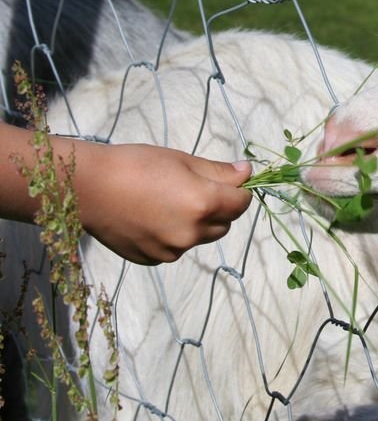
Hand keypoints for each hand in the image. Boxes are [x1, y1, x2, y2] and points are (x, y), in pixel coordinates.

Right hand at [72, 142, 252, 263]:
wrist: (86, 187)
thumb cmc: (136, 165)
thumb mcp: (182, 161)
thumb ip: (218, 172)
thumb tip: (247, 174)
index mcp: (203, 204)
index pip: (241, 204)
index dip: (240, 192)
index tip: (231, 182)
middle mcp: (191, 233)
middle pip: (224, 224)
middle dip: (220, 208)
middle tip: (196, 189)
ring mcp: (171, 250)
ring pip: (200, 238)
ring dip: (197, 224)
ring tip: (169, 202)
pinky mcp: (152, 259)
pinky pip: (176, 248)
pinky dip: (173, 235)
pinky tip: (152, 217)